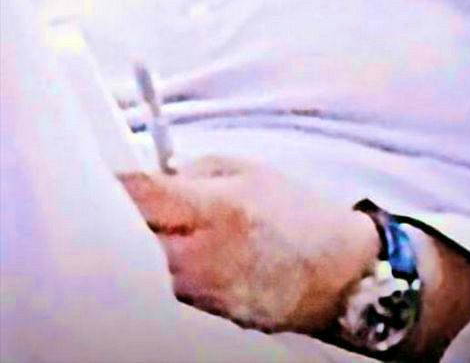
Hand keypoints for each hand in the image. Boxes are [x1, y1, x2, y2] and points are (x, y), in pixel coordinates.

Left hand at [119, 156, 378, 335]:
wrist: (336, 271)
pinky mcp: (210, 311)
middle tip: (176, 201)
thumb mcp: (251, 172)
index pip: (146, 197)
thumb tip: (162, 174)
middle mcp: (204, 254)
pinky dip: (190, 264)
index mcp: (217, 209)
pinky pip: (181, 281)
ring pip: (161, 259)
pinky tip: (220, 252)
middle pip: (146, 232)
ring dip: (173, 240)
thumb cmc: (301, 216)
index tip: (122, 176)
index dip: (127, 183)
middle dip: (155, 214)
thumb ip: (200, 170)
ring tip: (211, 228)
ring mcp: (205, 289)